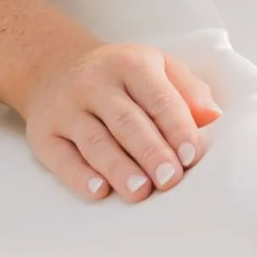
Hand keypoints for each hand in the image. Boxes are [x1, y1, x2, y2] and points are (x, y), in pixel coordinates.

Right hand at [22, 38, 221, 205]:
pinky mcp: (44, 134)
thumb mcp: (156, 67)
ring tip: (141, 192)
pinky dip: (79, 176)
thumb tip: (213, 116)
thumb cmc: (120, 74)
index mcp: (130, 64)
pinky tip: (99, 190)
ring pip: (95, 142)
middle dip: (151, 152)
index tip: (191, 155)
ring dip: (119, 168)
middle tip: (170, 179)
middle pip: (127, 122)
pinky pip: (61, 158)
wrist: (54, 65)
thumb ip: (187, 90)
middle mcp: (95, 84)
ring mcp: (66, 109)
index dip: (176, 127)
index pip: (157, 97)